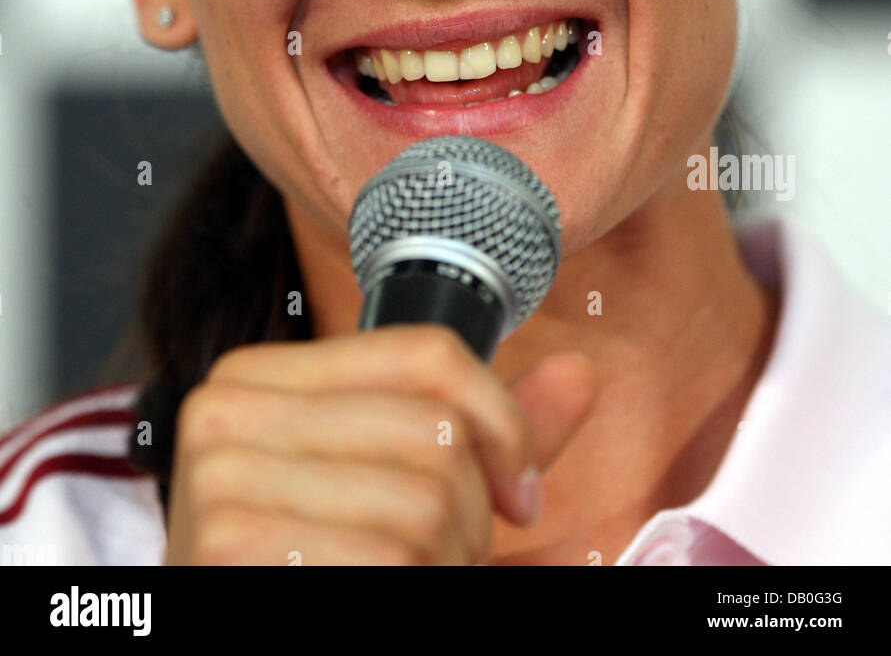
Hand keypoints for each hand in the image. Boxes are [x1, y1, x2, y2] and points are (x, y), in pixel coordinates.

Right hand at [163, 324, 594, 564]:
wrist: (236, 628)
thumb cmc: (318, 570)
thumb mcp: (398, 489)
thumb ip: (480, 434)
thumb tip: (581, 372)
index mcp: (262, 376)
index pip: (428, 352)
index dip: (500, 423)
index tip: (516, 492)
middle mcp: (227, 409)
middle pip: (436, 430)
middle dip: (470, 515)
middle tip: (437, 559)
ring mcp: (219, 476)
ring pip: (423, 502)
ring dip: (443, 563)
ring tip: (401, 578)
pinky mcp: (230, 544)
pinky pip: (387, 555)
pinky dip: (410, 589)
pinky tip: (371, 596)